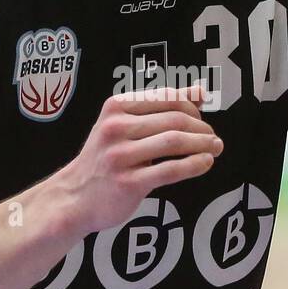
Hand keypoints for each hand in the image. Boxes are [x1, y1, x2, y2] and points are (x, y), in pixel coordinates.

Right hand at [64, 83, 222, 234]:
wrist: (74, 197)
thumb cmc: (103, 159)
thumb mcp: (123, 125)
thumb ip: (160, 107)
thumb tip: (199, 91)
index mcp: (115, 107)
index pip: (166, 97)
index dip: (192, 108)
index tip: (202, 120)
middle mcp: (115, 128)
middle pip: (174, 120)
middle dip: (202, 127)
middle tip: (213, 137)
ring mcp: (120, 156)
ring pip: (175, 142)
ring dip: (203, 144)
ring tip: (214, 148)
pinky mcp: (129, 182)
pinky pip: (171, 170)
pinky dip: (195, 165)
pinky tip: (205, 163)